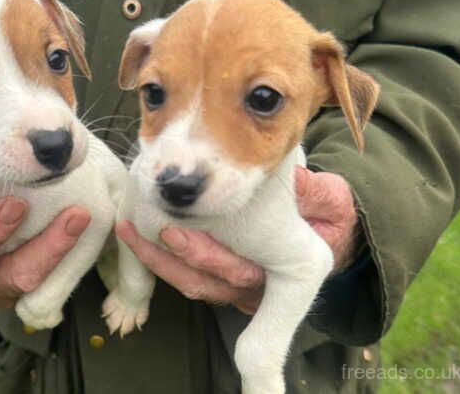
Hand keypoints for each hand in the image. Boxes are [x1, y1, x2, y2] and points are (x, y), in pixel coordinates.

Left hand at [116, 166, 358, 314]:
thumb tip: (295, 178)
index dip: (209, 259)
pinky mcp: (208, 270)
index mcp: (278, 268)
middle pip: (205, 279)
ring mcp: (225, 280)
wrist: (318, 231)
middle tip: (156, 229)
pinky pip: (178, 271)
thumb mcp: (329, 202)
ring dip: (155, 258)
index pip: (240, 271)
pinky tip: (132, 231)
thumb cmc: (322, 216)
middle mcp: (247, 282)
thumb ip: (314, 194)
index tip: (178, 236)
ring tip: (130, 230)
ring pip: (186, 278)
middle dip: (177, 256)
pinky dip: (153, 254)